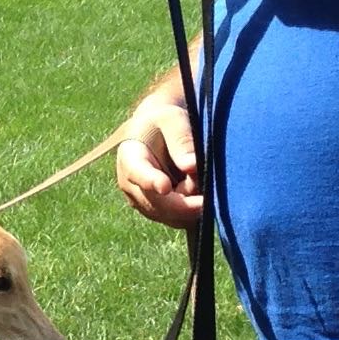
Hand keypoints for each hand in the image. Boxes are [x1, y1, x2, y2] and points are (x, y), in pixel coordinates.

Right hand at [114, 88, 204, 228]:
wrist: (158, 132)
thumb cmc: (165, 122)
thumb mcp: (173, 119)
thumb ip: (181, 139)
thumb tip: (191, 166)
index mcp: (130, 157)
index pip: (138, 172)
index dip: (151, 181)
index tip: (164, 186)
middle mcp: (130, 184)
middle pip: (157, 203)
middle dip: (185, 202)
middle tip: (208, 196)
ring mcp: (142, 201)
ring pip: (170, 216)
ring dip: (190, 206)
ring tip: (199, 183)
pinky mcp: (156, 211)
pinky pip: (177, 220)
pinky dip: (191, 211)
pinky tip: (199, 195)